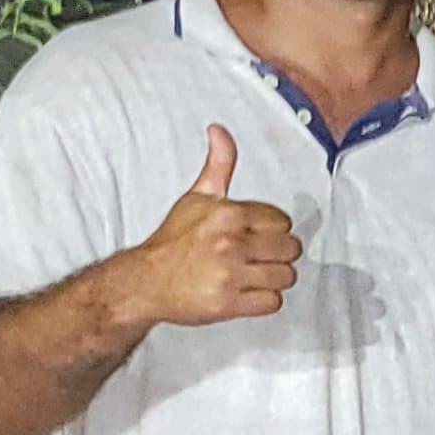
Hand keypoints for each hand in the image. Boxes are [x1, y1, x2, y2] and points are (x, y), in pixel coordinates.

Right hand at [127, 126, 300, 326]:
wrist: (144, 281)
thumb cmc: (172, 240)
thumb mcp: (197, 197)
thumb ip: (219, 165)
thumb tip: (219, 130)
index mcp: (228, 214)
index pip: (282, 221)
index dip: (271, 229)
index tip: (254, 234)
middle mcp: (230, 243)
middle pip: (290, 249)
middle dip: (277, 253)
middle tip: (256, 256)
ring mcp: (230, 275)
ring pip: (286, 276)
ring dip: (273, 277)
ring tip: (252, 274)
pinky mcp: (229, 304)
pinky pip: (273, 302)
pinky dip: (264, 300)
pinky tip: (247, 292)